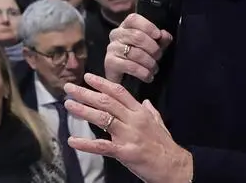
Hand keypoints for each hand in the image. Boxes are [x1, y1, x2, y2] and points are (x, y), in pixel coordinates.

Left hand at [65, 73, 192, 182]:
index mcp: (140, 112)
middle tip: (69, 88)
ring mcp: (129, 136)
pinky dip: (86, 144)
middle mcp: (133, 120)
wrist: (176, 167)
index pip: (119, 92)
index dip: (102, 83)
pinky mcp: (125, 152)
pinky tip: (73, 141)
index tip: (87, 77)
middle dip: (86, 93)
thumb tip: (146, 101)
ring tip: (68, 104)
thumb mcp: (160, 124)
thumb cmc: (166, 147)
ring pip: (102, 118)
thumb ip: (151, 112)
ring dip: (83, 110)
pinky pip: (103, 146)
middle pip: (106, 102)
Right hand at [105, 13, 172, 83]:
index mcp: (126, 26)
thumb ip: (161, 40)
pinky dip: (143, 73)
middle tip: (159, 57)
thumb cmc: (140, 58)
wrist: (125, 78)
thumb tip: (164, 35)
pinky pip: (130, 66)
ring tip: (154, 69)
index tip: (158, 36)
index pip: (134, 19)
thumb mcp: (153, 47)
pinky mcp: (109, 62)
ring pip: (136, 53)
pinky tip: (148, 77)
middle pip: (137, 36)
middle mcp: (116, 34)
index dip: (148, 26)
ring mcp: (111, 48)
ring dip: (150, 63)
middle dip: (153, 48)